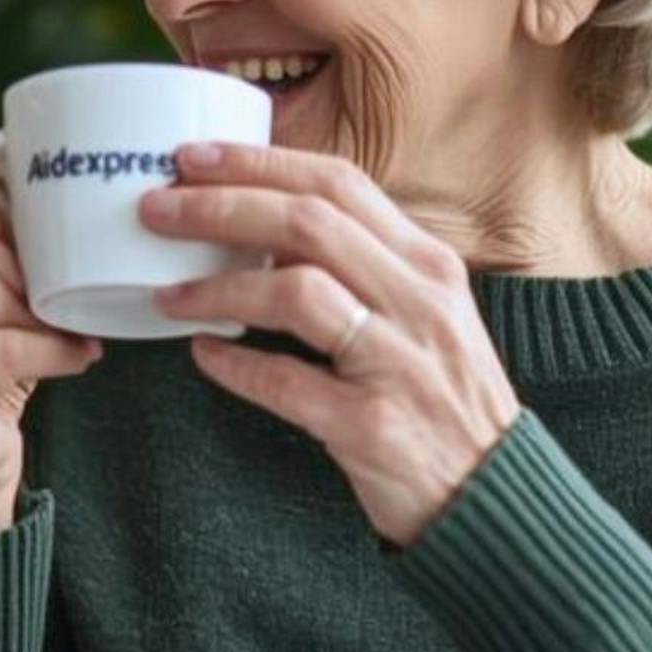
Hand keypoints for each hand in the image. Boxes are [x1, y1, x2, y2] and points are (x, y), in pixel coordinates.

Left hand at [140, 141, 521, 543]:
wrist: (495, 493)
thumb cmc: (442, 398)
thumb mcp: (423, 314)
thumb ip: (364, 266)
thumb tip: (262, 220)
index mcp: (428, 265)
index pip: (338, 184)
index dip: (258, 163)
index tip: (192, 157)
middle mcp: (419, 303)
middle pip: (308, 224)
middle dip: (219, 207)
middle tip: (156, 209)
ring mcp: (400, 363)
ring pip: (297, 293)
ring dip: (217, 288)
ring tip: (166, 294)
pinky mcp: (374, 426)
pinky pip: (288, 382)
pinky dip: (236, 366)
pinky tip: (203, 356)